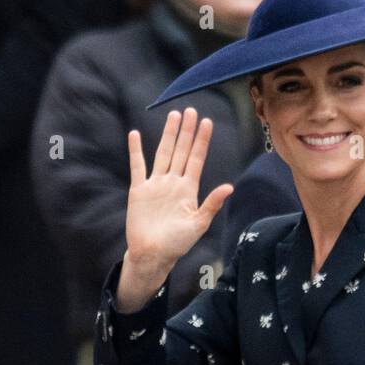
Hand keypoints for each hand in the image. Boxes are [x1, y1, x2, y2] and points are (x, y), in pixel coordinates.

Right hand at [119, 108, 232, 306]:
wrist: (153, 254)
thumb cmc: (177, 244)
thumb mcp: (198, 225)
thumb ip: (211, 204)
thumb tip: (229, 187)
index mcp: (188, 189)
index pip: (196, 159)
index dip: (202, 141)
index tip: (207, 122)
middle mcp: (173, 183)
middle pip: (181, 150)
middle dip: (187, 131)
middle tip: (191, 110)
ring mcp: (156, 184)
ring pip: (163, 153)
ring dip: (168, 135)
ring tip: (173, 116)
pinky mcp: (139, 190)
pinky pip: (138, 166)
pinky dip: (136, 150)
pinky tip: (135, 134)